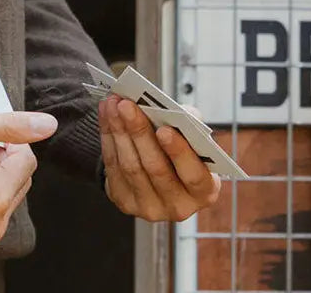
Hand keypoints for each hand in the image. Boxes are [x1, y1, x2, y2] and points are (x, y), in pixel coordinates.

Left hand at [100, 96, 220, 221]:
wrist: (158, 172)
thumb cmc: (180, 153)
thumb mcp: (194, 140)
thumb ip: (189, 124)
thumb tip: (171, 110)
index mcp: (204, 191)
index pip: (193, 175)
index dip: (179, 152)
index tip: (165, 129)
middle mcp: (178, 205)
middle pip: (155, 168)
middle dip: (139, 132)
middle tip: (128, 106)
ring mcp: (149, 207)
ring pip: (130, 166)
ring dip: (119, 130)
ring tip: (113, 104)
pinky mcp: (125, 201)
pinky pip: (113, 166)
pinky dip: (108, 136)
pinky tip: (106, 115)